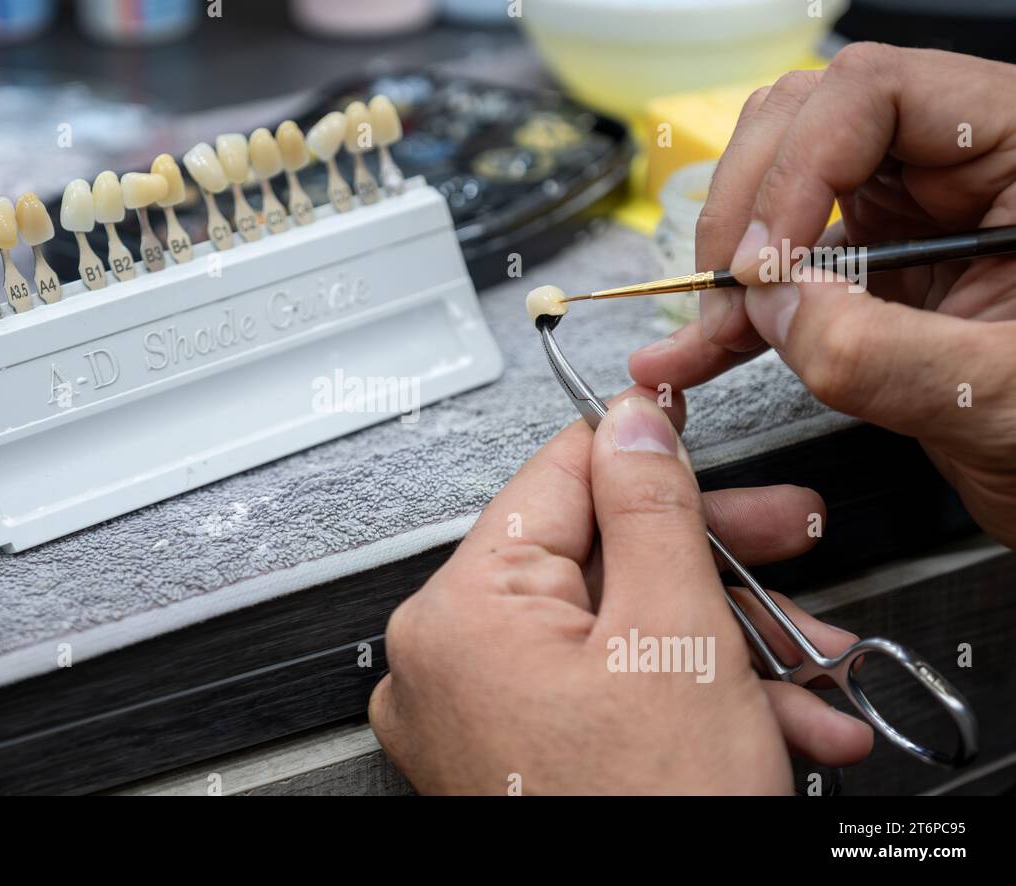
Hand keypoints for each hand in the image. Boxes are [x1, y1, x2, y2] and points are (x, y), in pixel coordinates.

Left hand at [369, 394, 871, 794]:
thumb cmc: (646, 817)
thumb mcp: (674, 633)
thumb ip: (649, 506)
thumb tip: (631, 422)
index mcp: (462, 608)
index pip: (556, 476)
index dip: (644, 454)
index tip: (695, 444)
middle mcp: (448, 658)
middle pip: (595, 561)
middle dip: (711, 564)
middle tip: (782, 545)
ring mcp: (476, 715)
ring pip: (614, 635)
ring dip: (722, 645)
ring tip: (804, 671)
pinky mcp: (512, 757)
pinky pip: (600, 693)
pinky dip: (685, 699)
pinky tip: (769, 720)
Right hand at [629, 44, 1015, 545]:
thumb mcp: (1000, 397)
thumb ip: (883, 352)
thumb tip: (774, 305)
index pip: (875, 95)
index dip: (800, 166)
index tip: (764, 261)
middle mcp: (958, 167)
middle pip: (811, 122)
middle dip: (750, 205)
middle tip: (731, 290)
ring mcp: (913, 215)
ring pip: (781, 186)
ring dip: (730, 256)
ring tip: (707, 326)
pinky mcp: (877, 271)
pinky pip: (784, 270)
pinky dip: (735, 311)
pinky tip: (695, 352)